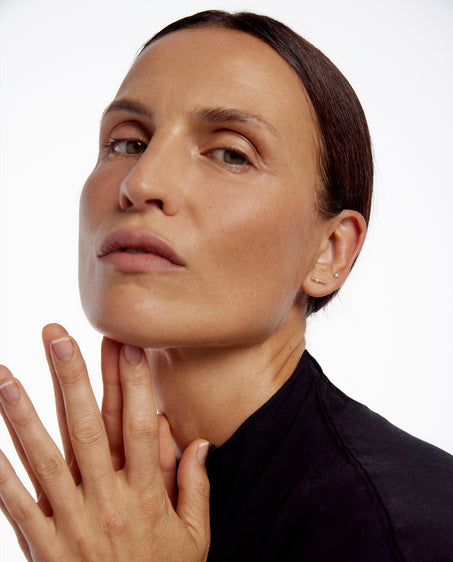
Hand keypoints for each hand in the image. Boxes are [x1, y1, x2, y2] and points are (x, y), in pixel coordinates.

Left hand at [0, 324, 210, 560]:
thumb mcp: (194, 538)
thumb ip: (196, 487)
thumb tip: (199, 442)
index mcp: (146, 496)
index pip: (141, 428)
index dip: (133, 384)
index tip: (124, 345)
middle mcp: (107, 501)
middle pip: (88, 430)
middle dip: (72, 378)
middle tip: (56, 336)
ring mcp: (71, 523)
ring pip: (44, 459)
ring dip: (23, 414)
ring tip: (5, 375)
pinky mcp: (42, 546)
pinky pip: (16, 504)